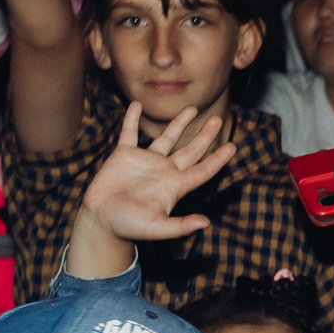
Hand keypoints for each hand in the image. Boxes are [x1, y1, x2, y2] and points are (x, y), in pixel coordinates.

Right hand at [75, 104, 237, 245]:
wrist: (101, 221)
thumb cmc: (129, 227)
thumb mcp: (157, 227)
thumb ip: (180, 226)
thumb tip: (206, 223)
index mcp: (174, 186)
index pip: (202, 170)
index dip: (218, 159)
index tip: (232, 147)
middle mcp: (164, 170)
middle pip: (191, 150)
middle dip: (205, 135)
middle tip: (217, 119)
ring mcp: (145, 161)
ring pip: (166, 137)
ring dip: (179, 123)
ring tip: (192, 108)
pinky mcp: (124, 155)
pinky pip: (130, 133)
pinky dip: (132, 119)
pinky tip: (137, 105)